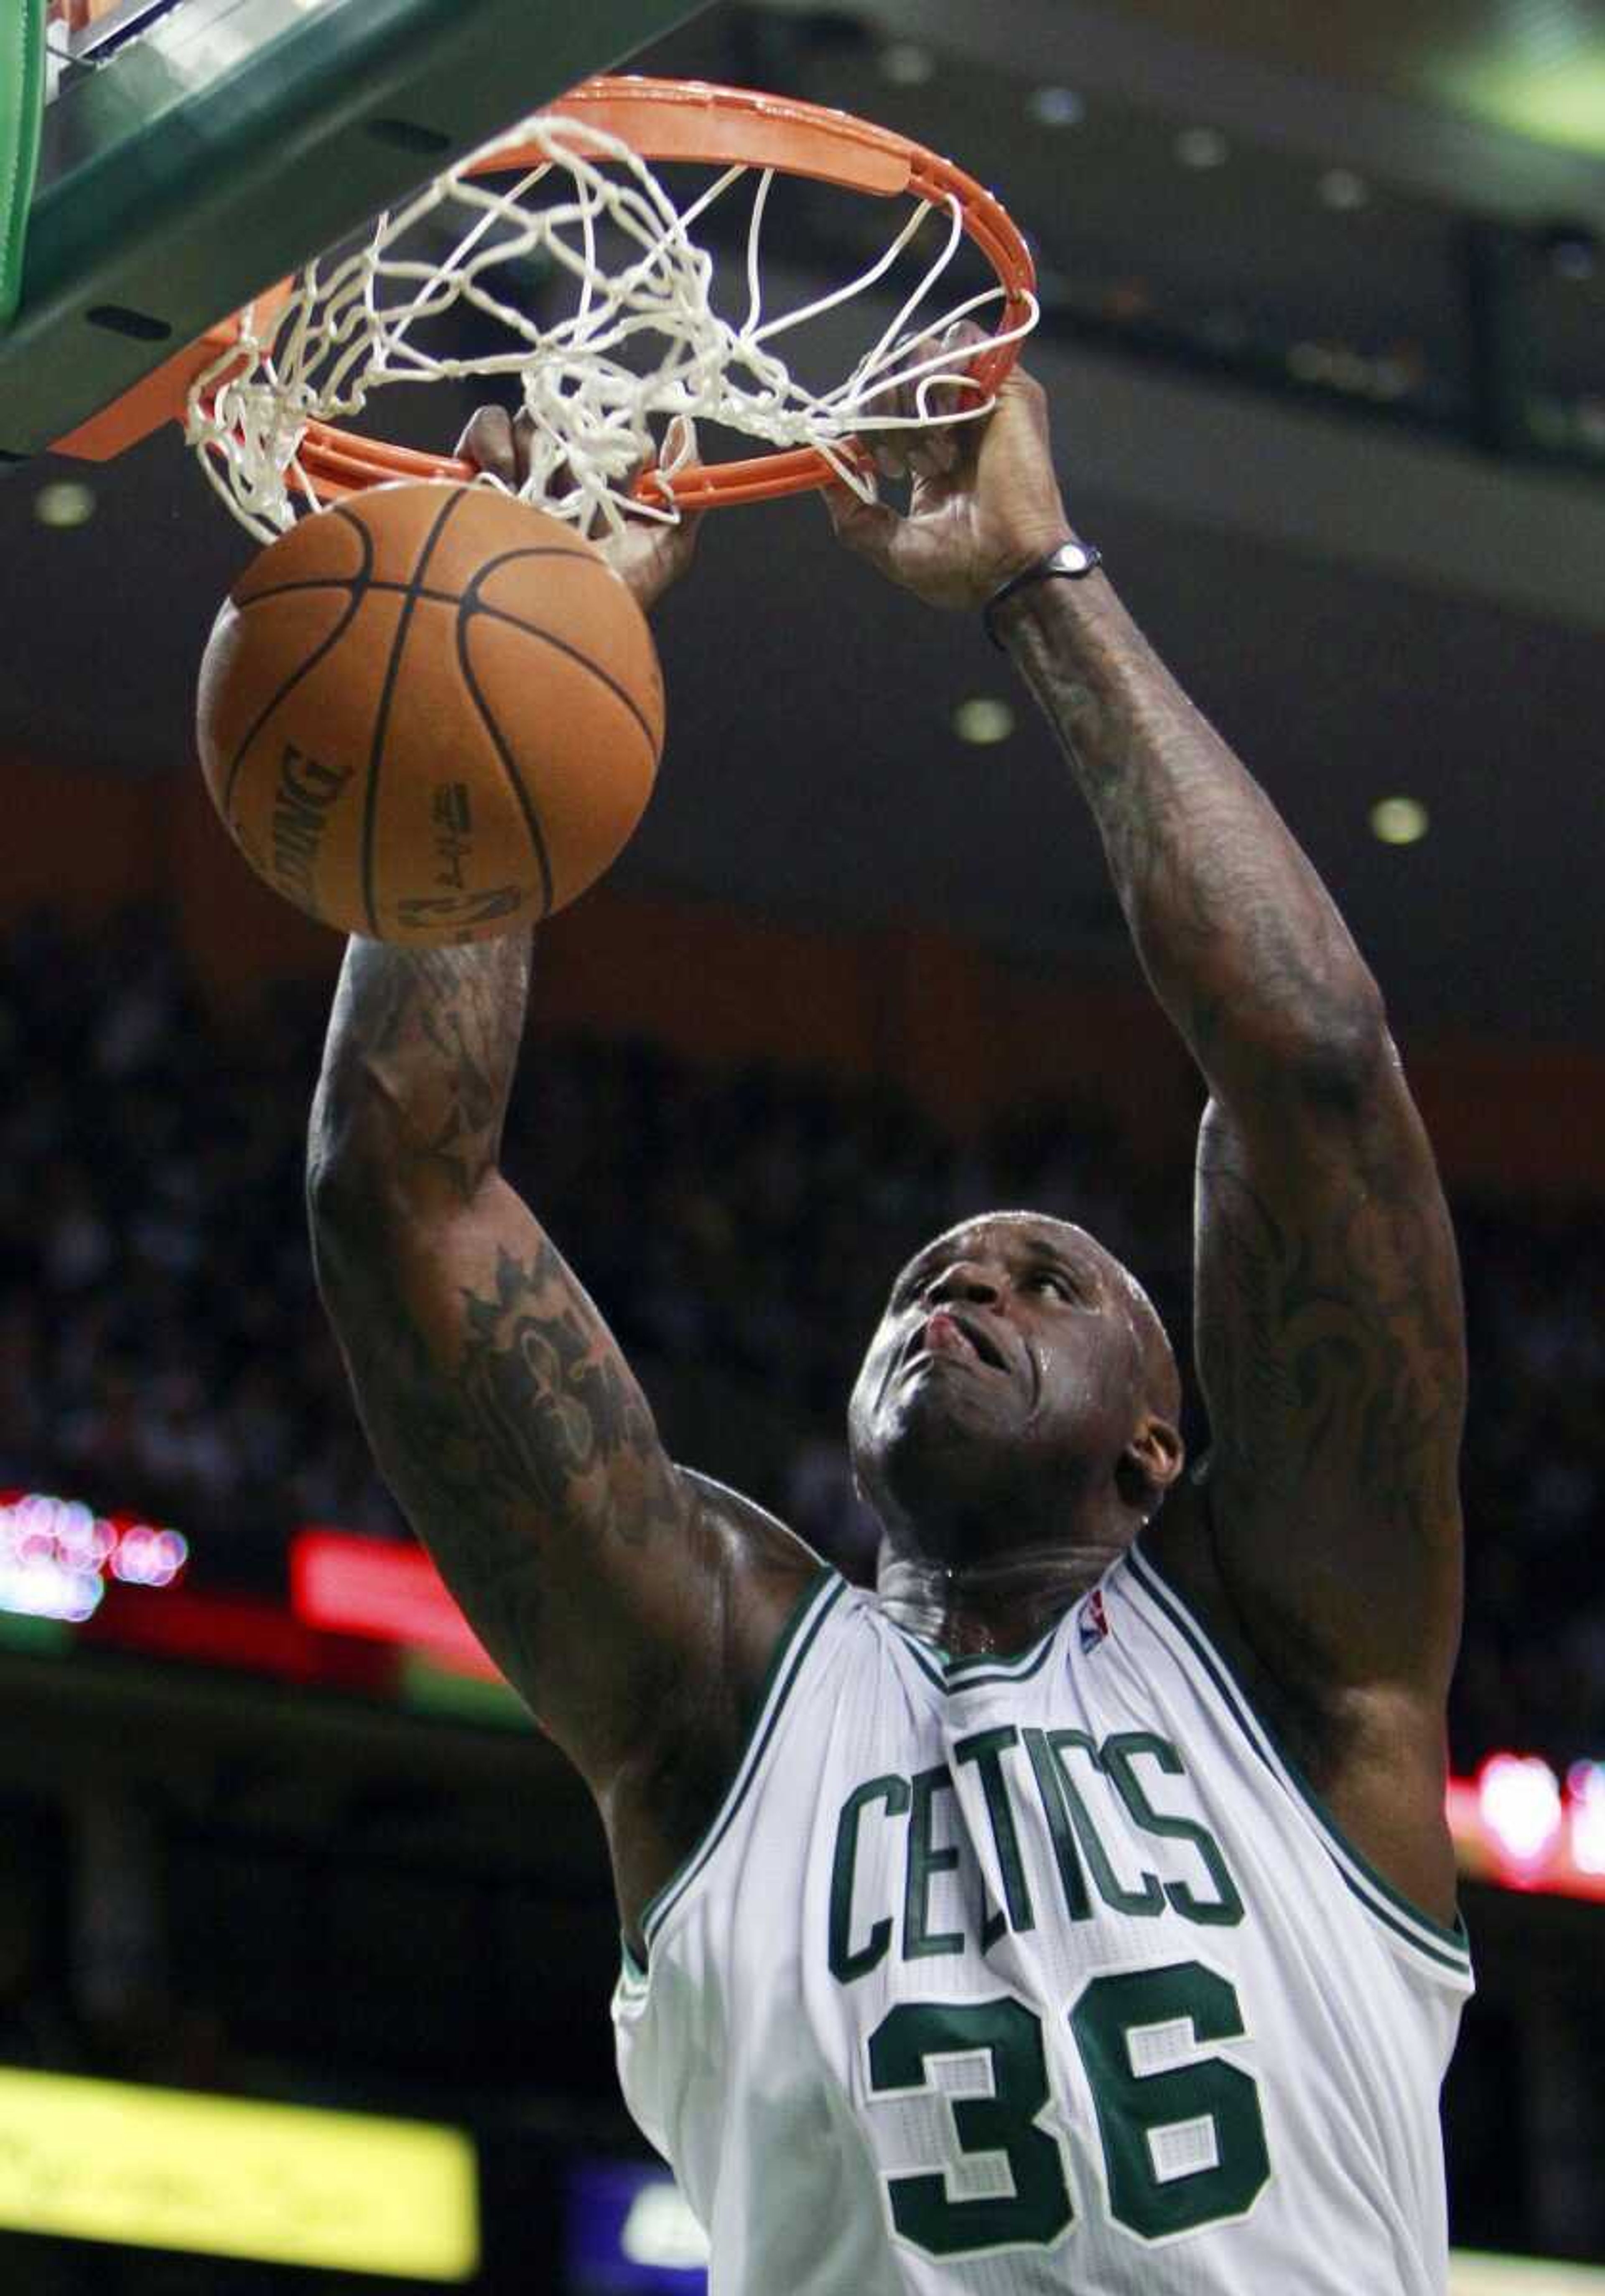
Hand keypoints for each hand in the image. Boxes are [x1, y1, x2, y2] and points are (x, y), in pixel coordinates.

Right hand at [454, 409, 703, 616]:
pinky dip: (495, 442)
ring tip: (539, 499)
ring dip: (541, 451)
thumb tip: (682, 425)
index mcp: (604, 494)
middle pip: (575, 423)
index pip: (621, 438)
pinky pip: (486, 423)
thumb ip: (684, 489)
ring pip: (533, 419)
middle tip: (580, 496)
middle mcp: (560, 483)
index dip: (628, 451)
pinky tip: (505, 484)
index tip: (628, 482)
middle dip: (581, 454)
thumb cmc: (609, 596)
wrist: (545, 623)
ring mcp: (519, 477)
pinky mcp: (476, 473)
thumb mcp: (666, 550)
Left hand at [824, 322, 1071, 610]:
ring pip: (919, 349)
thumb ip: (852, 513)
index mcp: (929, 449)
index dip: (861, 417)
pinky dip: (938, 376)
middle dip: (877, 409)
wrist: (1012, 570)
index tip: (867, 461)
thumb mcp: (891, 546)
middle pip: (893, 368)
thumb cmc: (964, 568)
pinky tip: (944, 424)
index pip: (881, 399)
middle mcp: (954, 418)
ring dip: (906, 399)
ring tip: (928, 454)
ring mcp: (980, 398)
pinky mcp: (1008, 386)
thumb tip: (822, 471)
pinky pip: (959, 339)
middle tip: (894, 464)